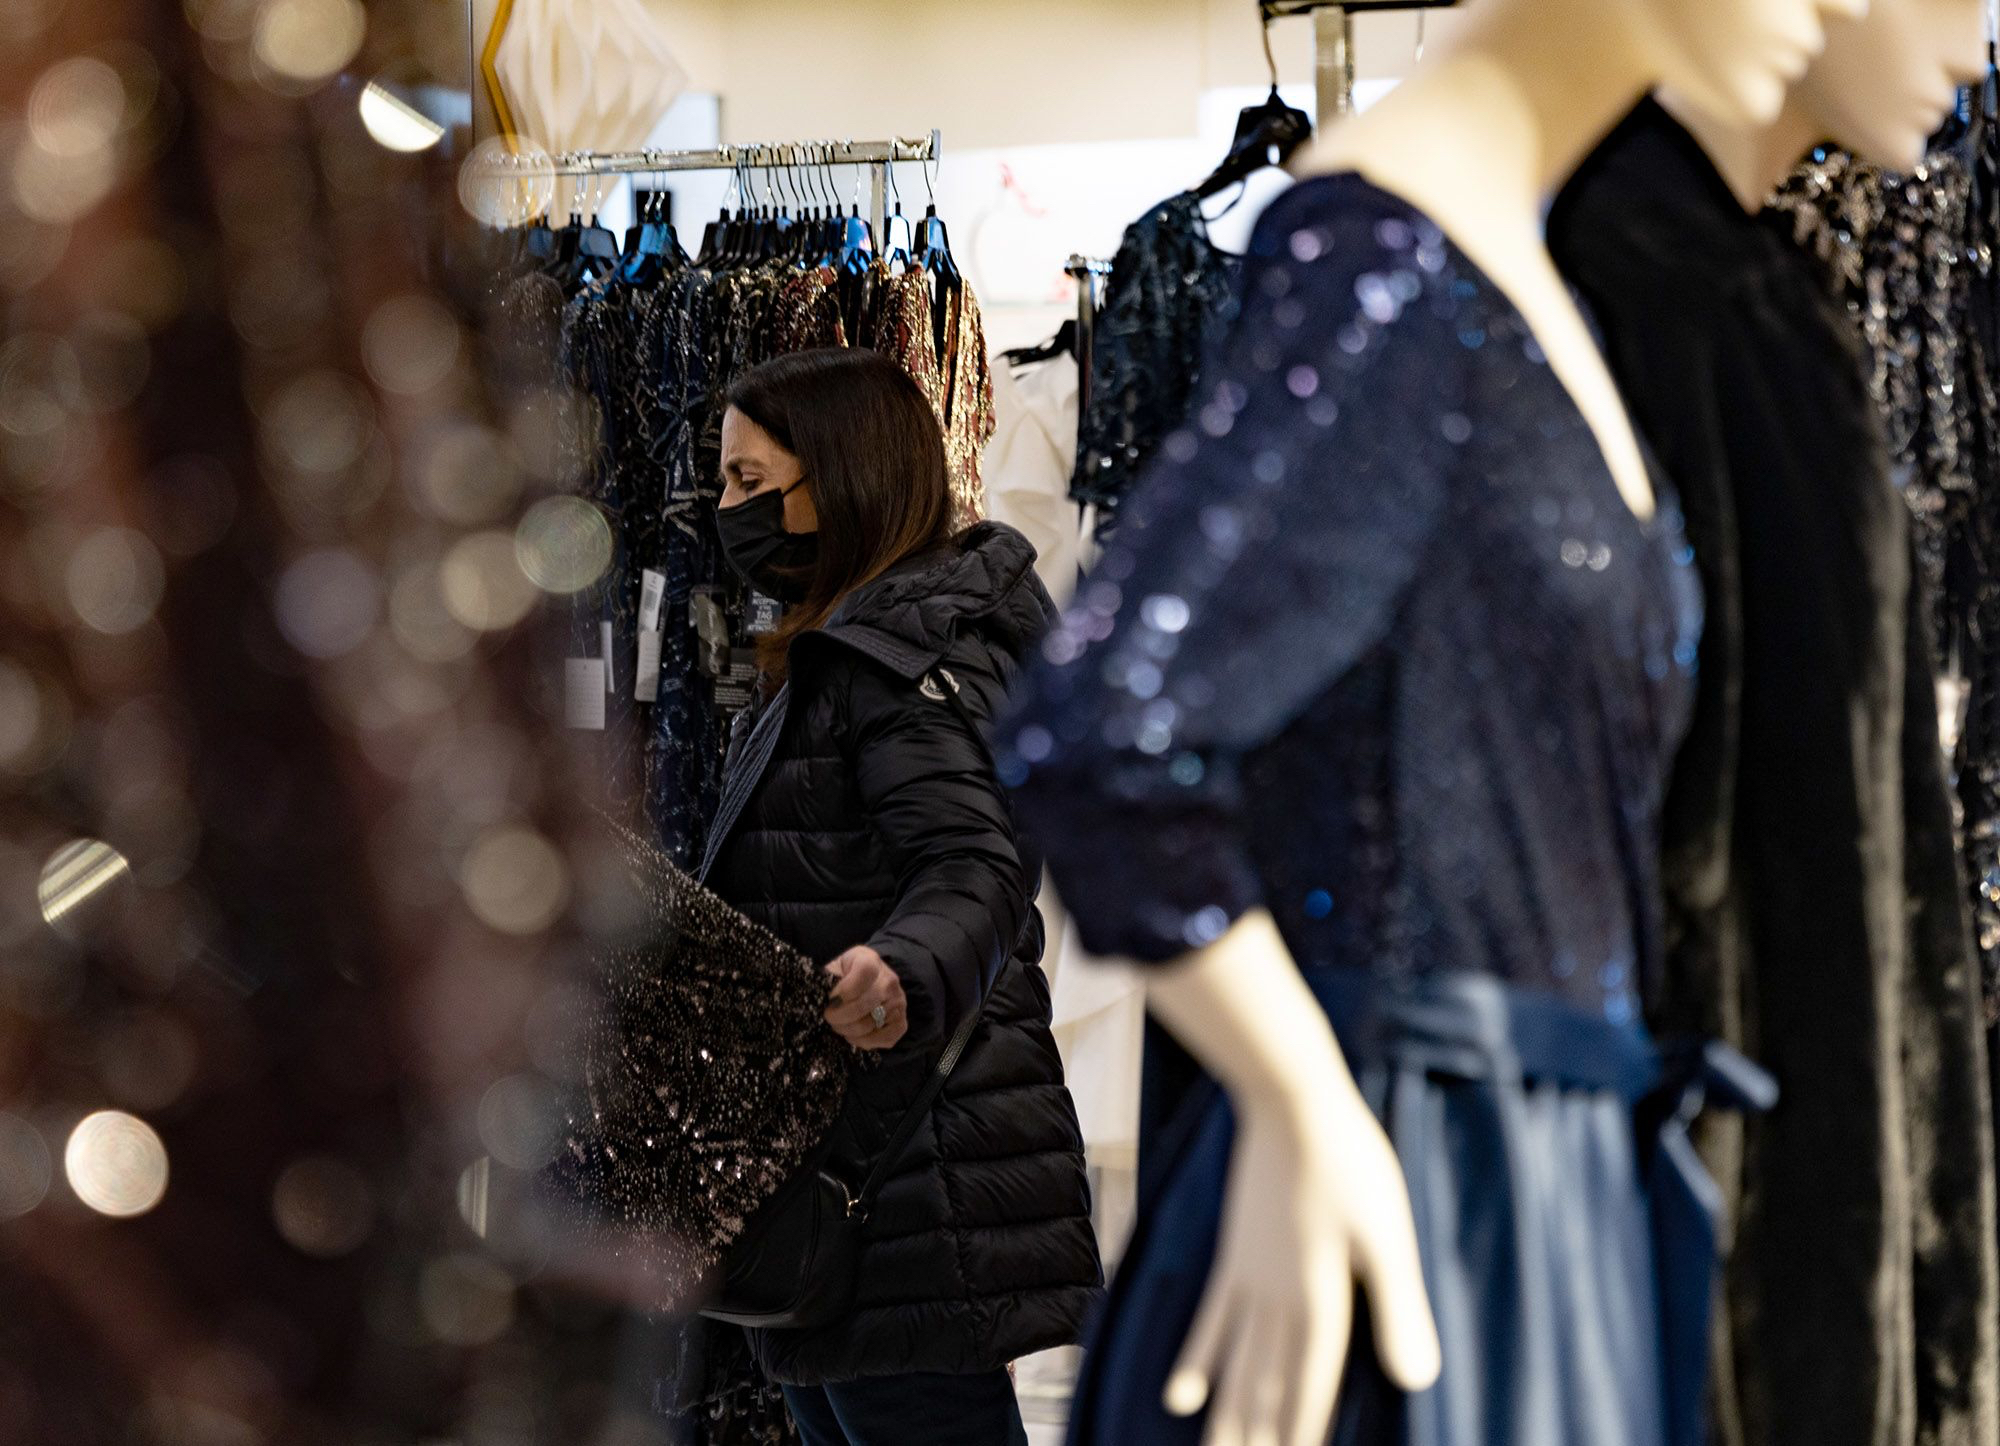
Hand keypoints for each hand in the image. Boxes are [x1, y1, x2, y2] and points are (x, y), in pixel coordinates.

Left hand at [823, 946, 907, 1050]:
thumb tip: (818, 991)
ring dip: (848, 1030)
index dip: (844, 990)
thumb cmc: (845, 975)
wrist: (869, 982)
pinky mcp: (901, 1023)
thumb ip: (827, 975)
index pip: (863, 973)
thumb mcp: (835, 965)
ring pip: (870, 1025)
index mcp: (870, 960)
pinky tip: (853, 1035)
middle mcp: (890, 980)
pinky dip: (864, 1042)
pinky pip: (884, 1039)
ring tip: (839, 1025)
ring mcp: (898, 1002)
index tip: (831, 998)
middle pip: (862, 1005)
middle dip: (839, 1016)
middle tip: (828, 1016)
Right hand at [1142, 913, 1438, 1445]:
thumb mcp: (1388, 1235)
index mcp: (1321, 1299)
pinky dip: (1197, 1363)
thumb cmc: (1350, 1163)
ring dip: (1227, 1419)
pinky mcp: (1235, 1257)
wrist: (1290, 1102)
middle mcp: (1278, 1301)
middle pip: (1267, 1388)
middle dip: (1259, 1438)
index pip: (1313, 1389)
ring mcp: (1249, 1281)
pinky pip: (1211, 1323)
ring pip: (1236, 1368)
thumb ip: (1400, 1309)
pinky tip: (1182, 1397)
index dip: (1306, 1436)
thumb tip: (1418, 1380)